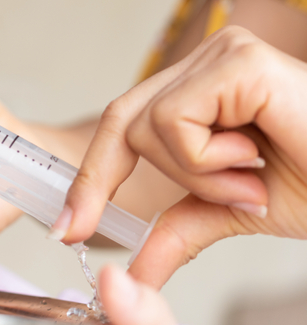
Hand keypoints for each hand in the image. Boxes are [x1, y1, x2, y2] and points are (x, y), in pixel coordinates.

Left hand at [58, 26, 306, 286]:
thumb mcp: (236, 209)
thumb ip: (180, 227)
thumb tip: (135, 270)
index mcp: (205, 86)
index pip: (124, 124)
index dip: (90, 177)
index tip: (67, 228)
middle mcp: (209, 59)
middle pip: (121, 121)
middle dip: (124, 178)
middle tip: (192, 204)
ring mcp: (223, 54)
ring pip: (145, 127)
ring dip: (196, 174)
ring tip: (253, 175)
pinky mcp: (239, 62)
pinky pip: (176, 125)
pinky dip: (208, 161)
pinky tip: (257, 159)